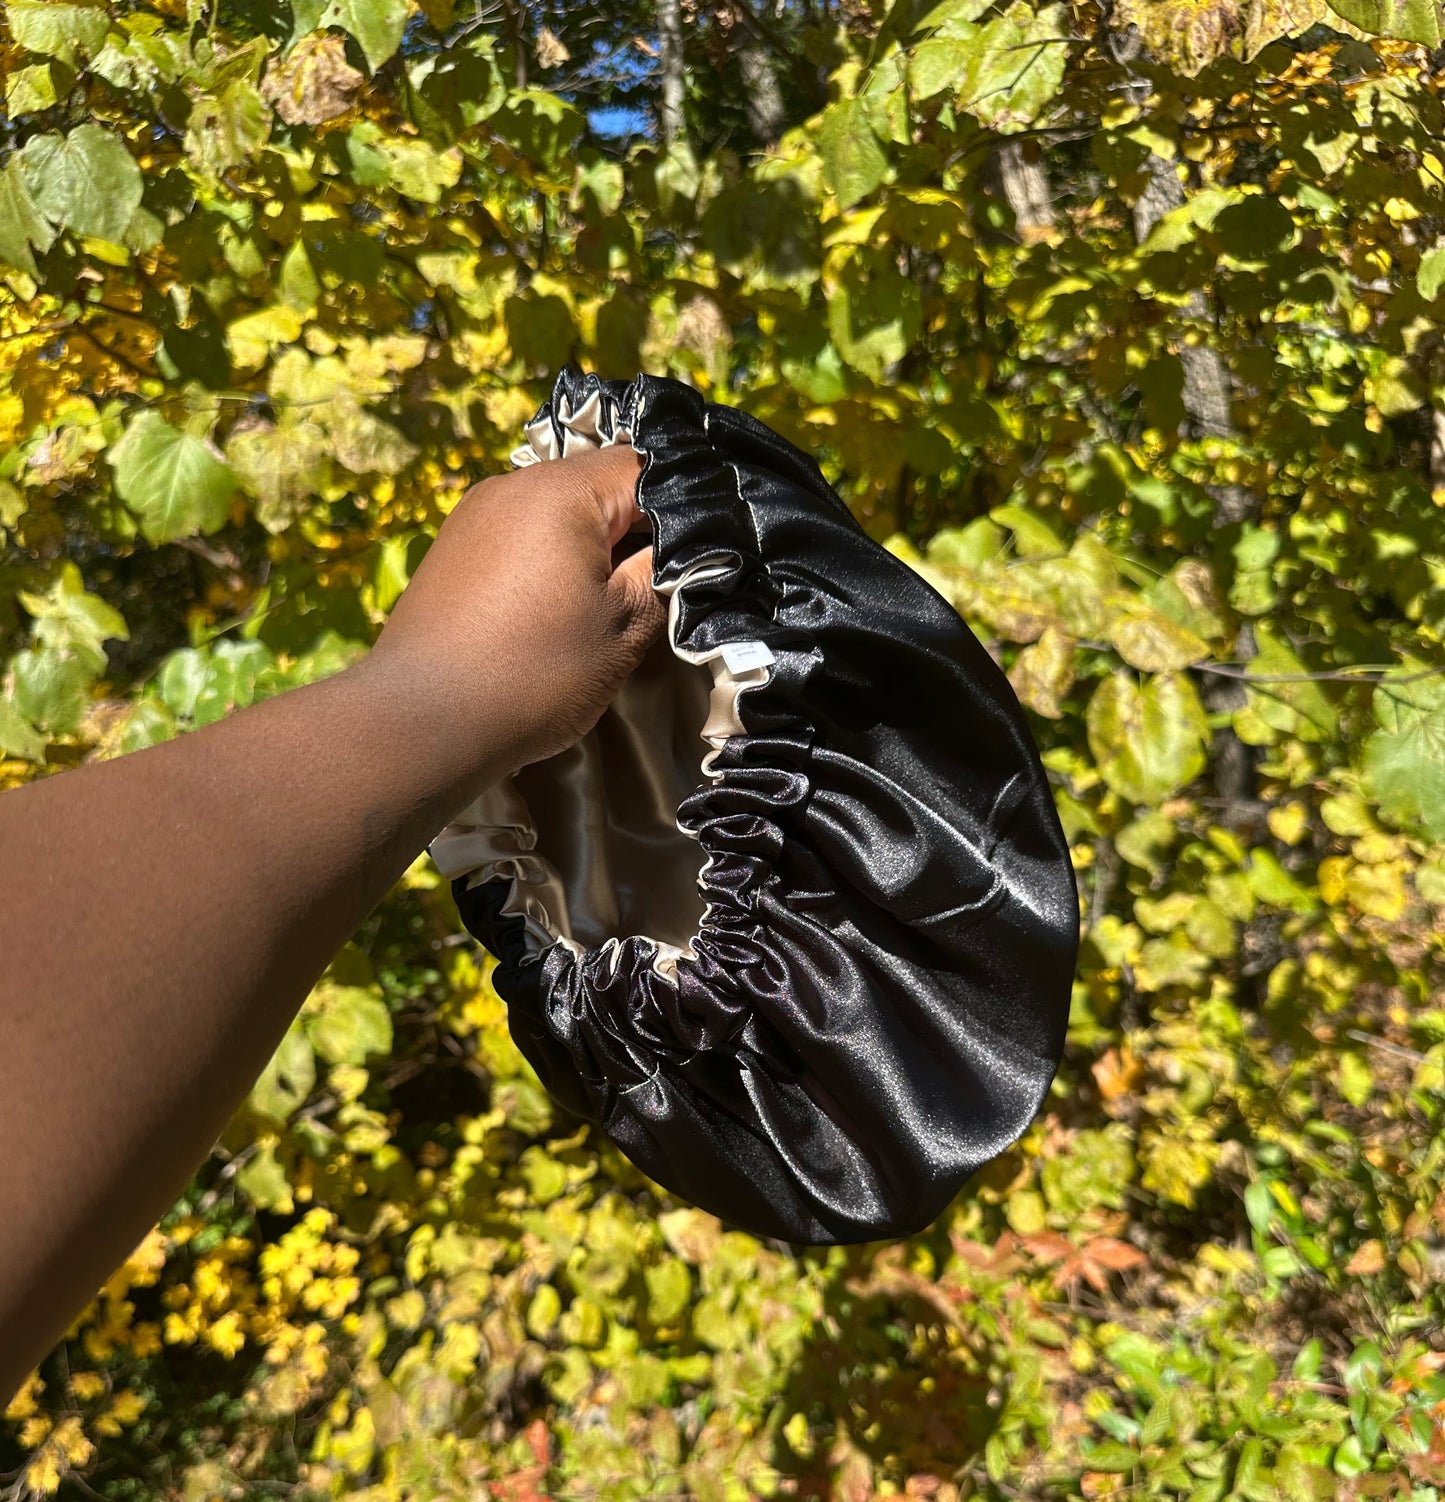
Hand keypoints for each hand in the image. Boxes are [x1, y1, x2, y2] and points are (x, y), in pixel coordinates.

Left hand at [366, 446, 665, 775]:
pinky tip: (553, 610)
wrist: (424, 720)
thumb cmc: (535, 672)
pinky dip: (548, 559)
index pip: (645, 465)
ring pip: (556, 510)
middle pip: (597, 484)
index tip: (695, 554)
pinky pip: (520, 534)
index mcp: (561, 491)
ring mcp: (476, 514)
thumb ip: (663, 573)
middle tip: (656, 584)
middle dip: (632, 528)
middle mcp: (513, 485)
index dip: (681, 506)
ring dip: (589, 546)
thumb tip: (683, 547)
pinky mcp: (453, 548)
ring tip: (603, 603)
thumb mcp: (623, 627)